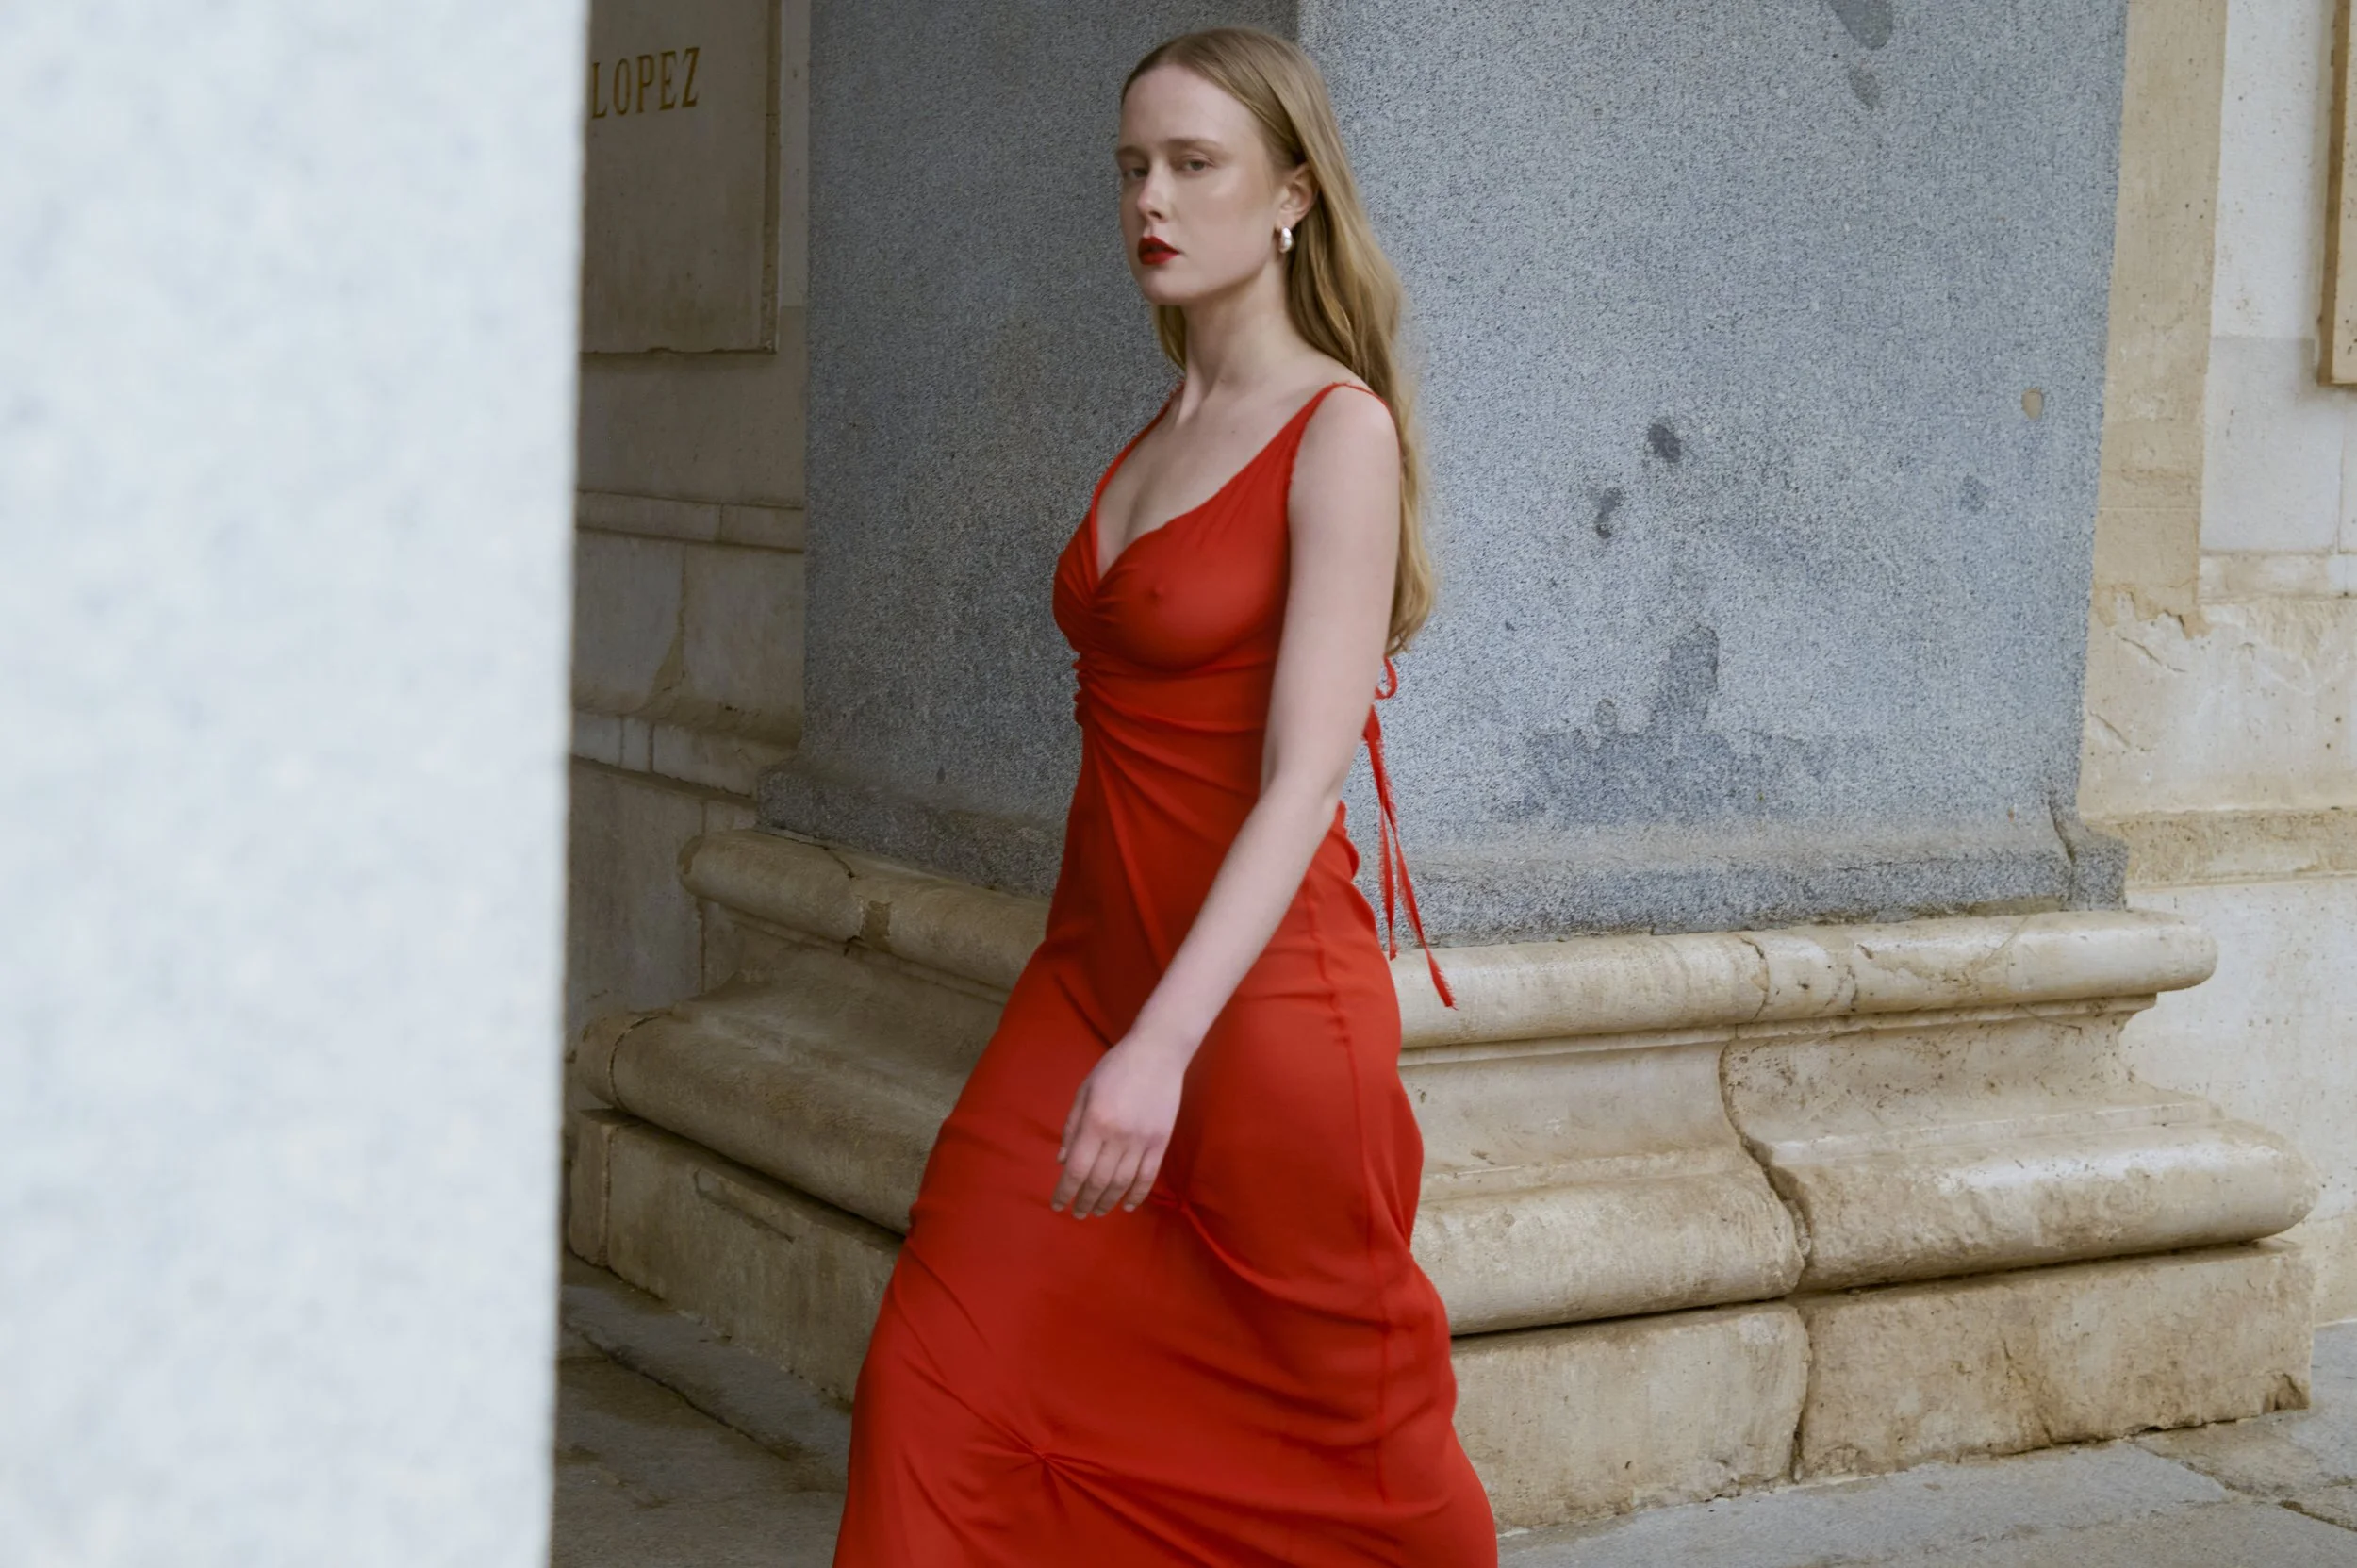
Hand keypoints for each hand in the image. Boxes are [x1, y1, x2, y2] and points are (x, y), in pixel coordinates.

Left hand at [1051, 1034, 1186, 1217]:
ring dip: (1108, 1202)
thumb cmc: (1114, 1068)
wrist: (1157, 1053)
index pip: (1076, 1168)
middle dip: (1085, 1201)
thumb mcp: (1084, 1092)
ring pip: (1122, 1183)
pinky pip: (1148, 1176)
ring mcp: (1142, 1141)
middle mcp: (1118, 1136)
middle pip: (1099, 1181)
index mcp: (1095, 1122)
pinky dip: (1137, 1194)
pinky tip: (1127, 1205)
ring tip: (1097, 1211)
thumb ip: (1072, 1127)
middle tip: (1077, 1213)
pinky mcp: (1161, 1142)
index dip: (1065, 1191)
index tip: (1058, 1205)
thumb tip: (1062, 1161)